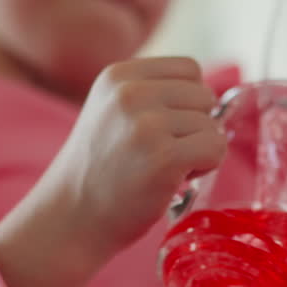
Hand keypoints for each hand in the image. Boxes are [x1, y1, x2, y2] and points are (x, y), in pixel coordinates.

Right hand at [53, 57, 226, 250]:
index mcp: (118, 75)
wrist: (71, 217)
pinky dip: (206, 167)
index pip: (189, 69)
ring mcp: (146, 125)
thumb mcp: (113, 111)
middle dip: (194, 126)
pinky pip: (215, 148)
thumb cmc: (101, 170)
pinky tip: (176, 180)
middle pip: (204, 95)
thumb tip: (211, 96)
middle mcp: (130, 93)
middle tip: (163, 153)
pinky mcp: (163, 158)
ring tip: (163, 168)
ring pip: (211, 124)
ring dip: (199, 151)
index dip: (187, 102)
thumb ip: (152, 94)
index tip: (163, 129)